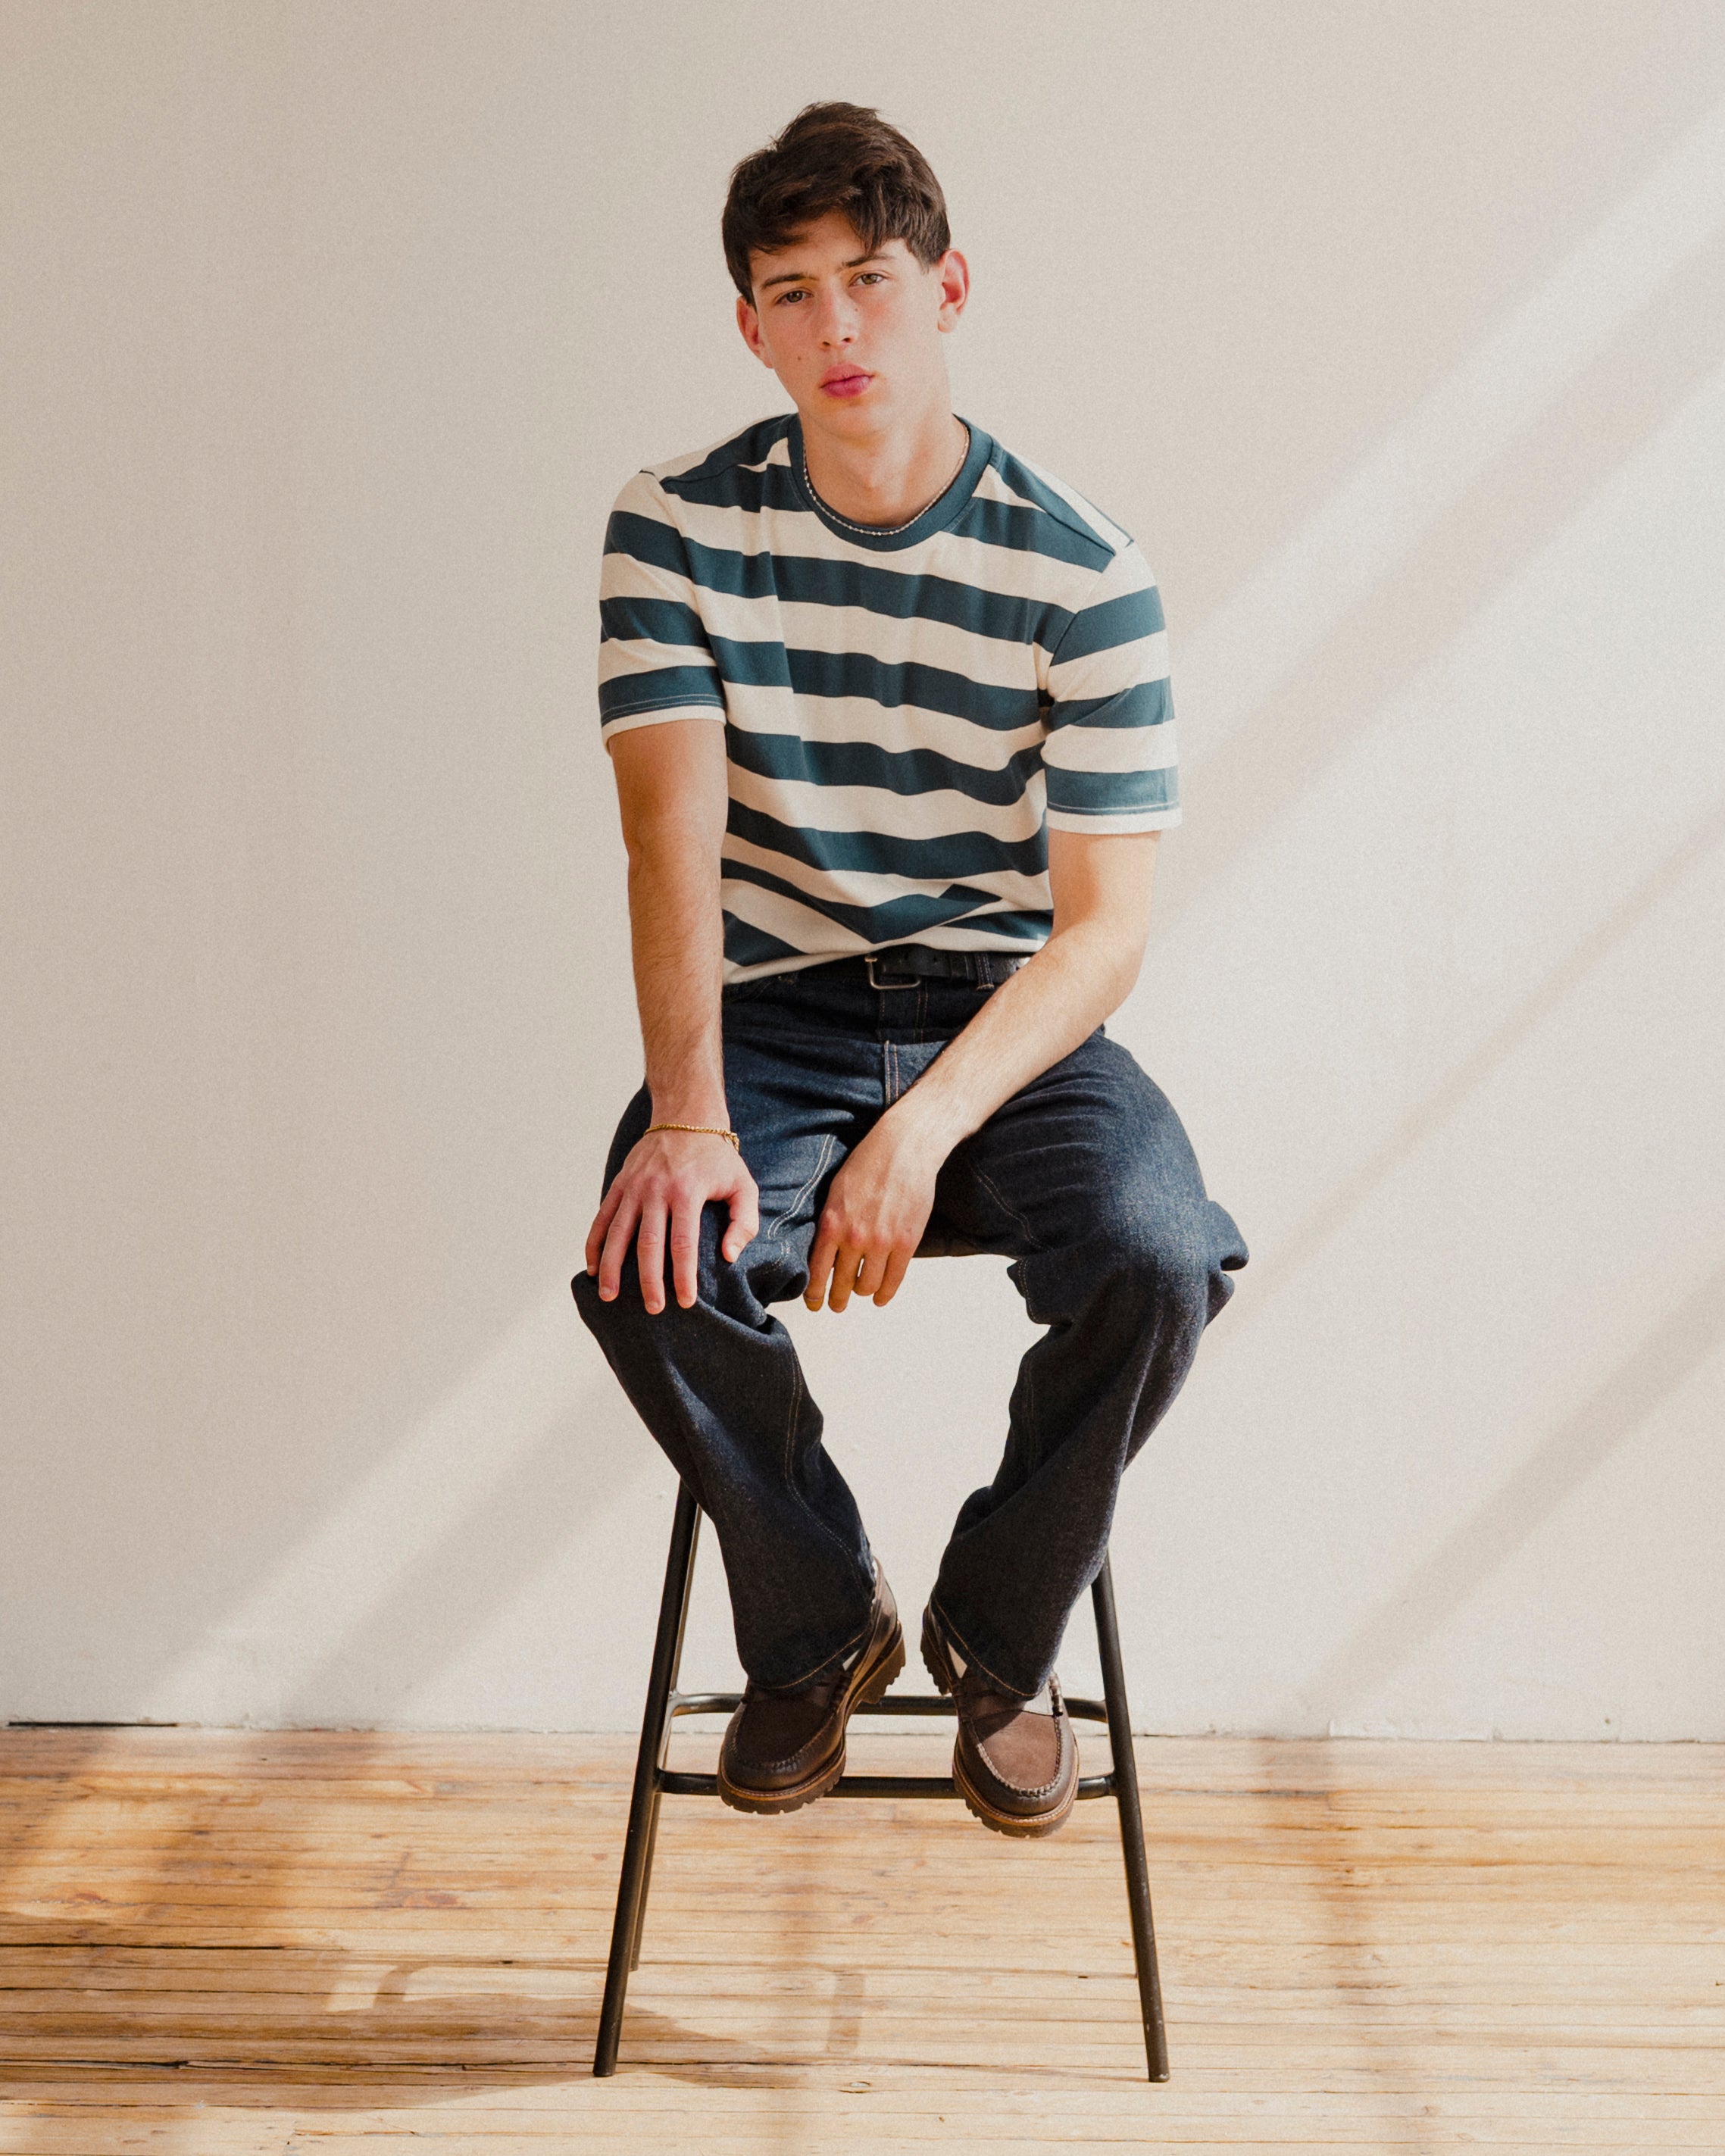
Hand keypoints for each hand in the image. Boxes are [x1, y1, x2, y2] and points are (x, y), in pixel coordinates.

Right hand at [586, 1128, 758, 1313]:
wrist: (685, 1116)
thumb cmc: (718, 1158)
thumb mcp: (743, 1184)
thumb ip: (743, 1221)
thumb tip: (728, 1256)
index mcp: (688, 1191)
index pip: (683, 1243)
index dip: (683, 1275)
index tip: (685, 1301)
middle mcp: (657, 1190)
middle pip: (648, 1243)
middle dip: (648, 1280)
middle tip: (653, 1308)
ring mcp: (634, 1187)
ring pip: (619, 1233)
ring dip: (612, 1267)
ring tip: (610, 1297)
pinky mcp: (620, 1184)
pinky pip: (603, 1217)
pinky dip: (595, 1244)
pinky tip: (593, 1268)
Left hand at [805, 1116, 940, 1312]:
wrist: (903, 1148)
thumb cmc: (866, 1164)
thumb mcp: (835, 1192)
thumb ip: (830, 1225)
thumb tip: (824, 1254)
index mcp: (831, 1224)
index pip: (817, 1272)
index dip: (814, 1294)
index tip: (814, 1303)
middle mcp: (854, 1237)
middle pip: (842, 1284)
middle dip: (837, 1299)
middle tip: (836, 1305)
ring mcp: (882, 1242)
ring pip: (868, 1286)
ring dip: (863, 1293)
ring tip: (861, 1293)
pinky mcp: (907, 1242)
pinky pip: (894, 1279)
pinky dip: (885, 1294)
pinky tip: (880, 1298)